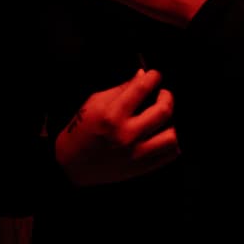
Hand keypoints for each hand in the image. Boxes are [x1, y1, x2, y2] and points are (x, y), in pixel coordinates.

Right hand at [55, 68, 179, 186]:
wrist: (70, 165)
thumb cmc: (81, 130)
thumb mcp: (95, 102)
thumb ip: (121, 88)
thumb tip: (142, 75)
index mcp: (112, 115)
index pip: (142, 88)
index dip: (154, 76)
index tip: (155, 75)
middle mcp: (127, 134)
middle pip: (164, 110)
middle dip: (167, 96)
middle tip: (161, 94)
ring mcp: (136, 154)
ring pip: (172, 136)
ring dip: (171, 122)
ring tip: (162, 118)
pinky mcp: (141, 168)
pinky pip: (169, 155)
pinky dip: (171, 142)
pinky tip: (162, 134)